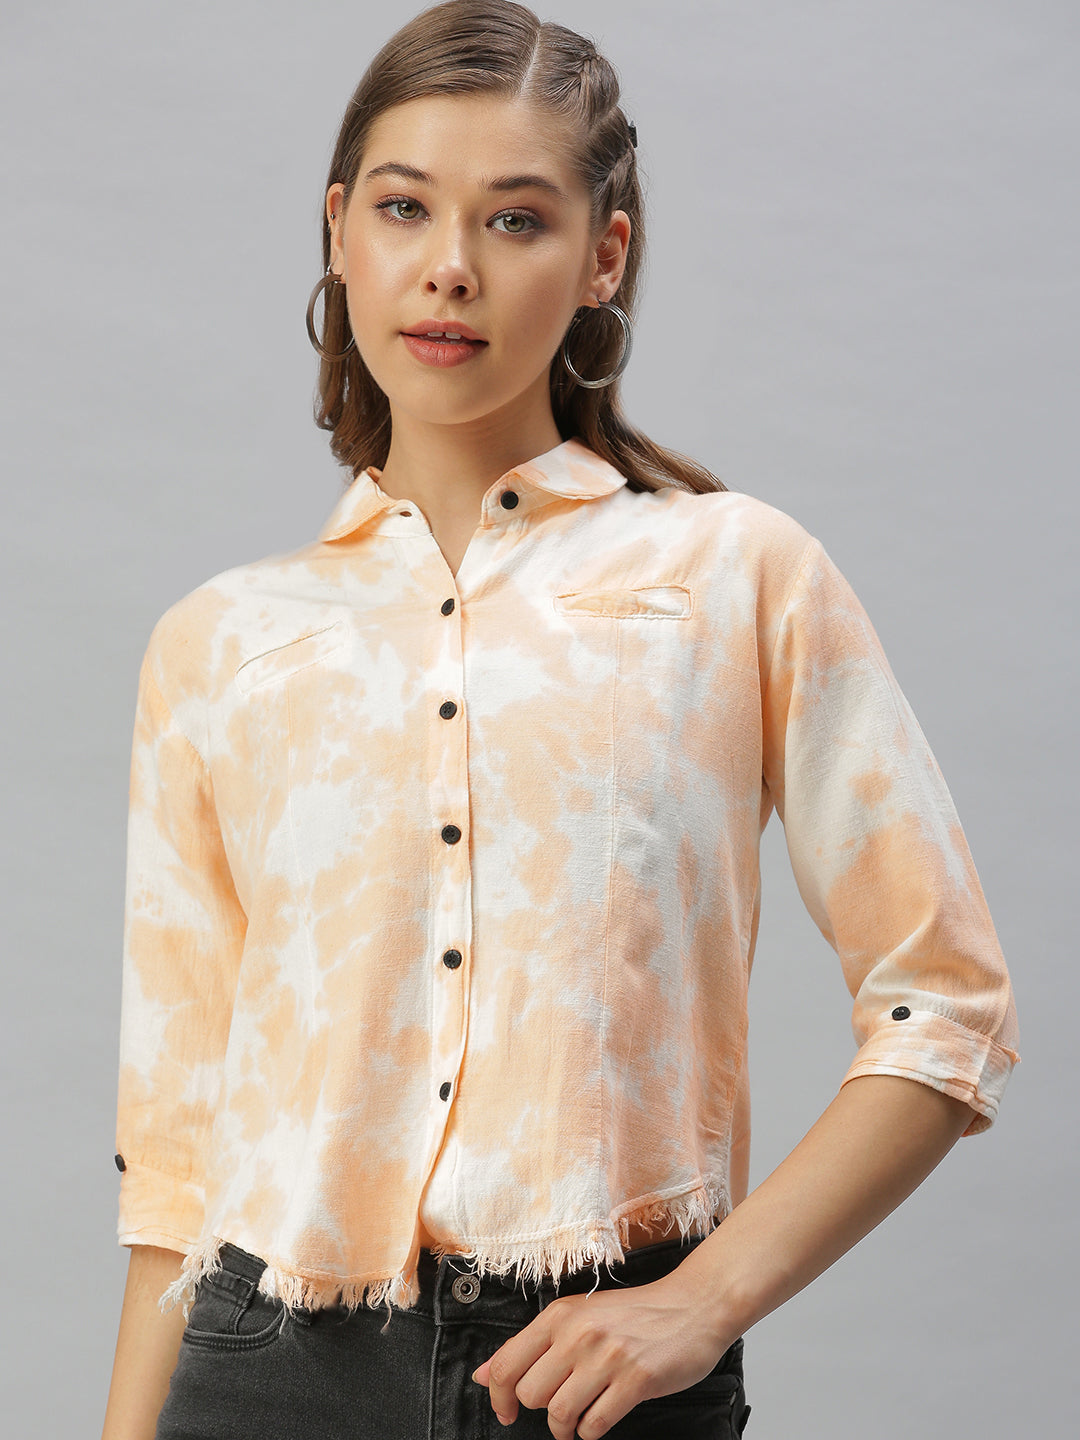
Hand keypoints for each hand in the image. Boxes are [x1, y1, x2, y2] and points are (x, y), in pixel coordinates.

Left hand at [470, 1267, 736, 1438]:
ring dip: (565, 1427)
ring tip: (579, 1417)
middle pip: (530, 1395)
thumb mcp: (579, 1316)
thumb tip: (483, 1375)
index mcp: (559, 1315)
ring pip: (558, 1414)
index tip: (506, 1412)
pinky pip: (594, 1424)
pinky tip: (600, 1416)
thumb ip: (532, 1345)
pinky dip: (591, 1431)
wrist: (692, 1306)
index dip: (498, 1398)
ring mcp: (607, 1357)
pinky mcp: (635, 1380)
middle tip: (559, 1405)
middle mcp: (578, 1334)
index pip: (506, 1365)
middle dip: (540, 1410)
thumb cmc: (635, 1314)